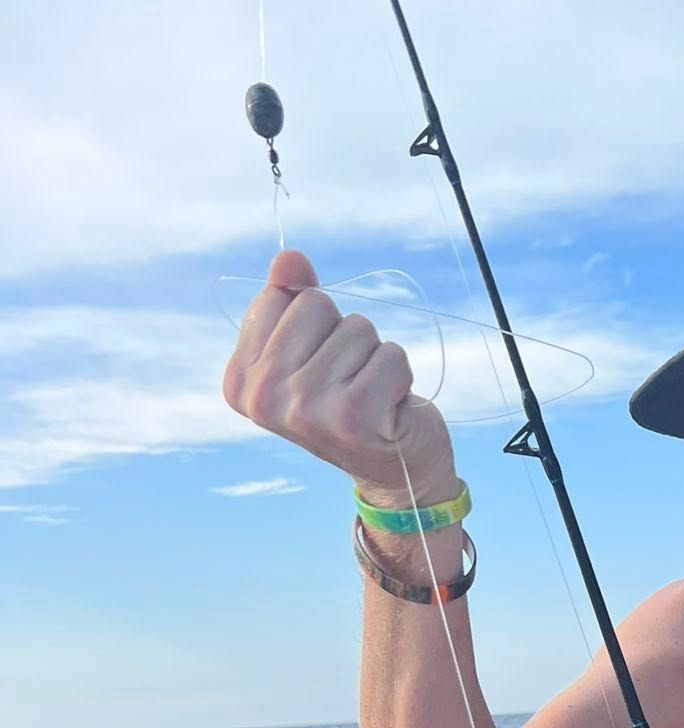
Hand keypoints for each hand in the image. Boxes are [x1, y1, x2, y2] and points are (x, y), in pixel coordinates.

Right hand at [223, 249, 456, 500]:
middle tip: (349, 380)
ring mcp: (306, 408)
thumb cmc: (349, 402)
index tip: (319, 366)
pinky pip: (391, 353)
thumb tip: (288, 258)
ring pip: (357, 326)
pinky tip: (390, 407)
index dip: (312, 323)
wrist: (394, 470)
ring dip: (374, 355)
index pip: (279, 296)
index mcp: (240, 381)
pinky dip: (400, 374)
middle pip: (316, 304)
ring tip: (370, 393)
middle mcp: (264, 397)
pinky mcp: (354, 415)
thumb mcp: (312, 349)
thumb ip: (293, 300)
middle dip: (344, 334)